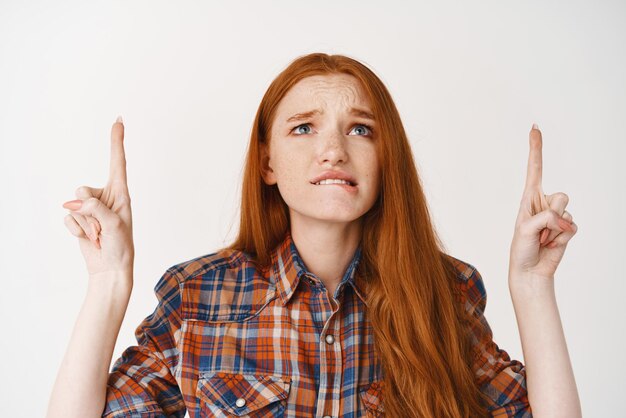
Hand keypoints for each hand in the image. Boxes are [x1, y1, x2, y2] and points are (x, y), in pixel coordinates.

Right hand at [62, 116, 133, 277]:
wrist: (110, 268)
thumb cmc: (121, 247)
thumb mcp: (114, 226)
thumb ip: (96, 209)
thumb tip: (74, 202)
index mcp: (121, 194)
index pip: (117, 162)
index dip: (116, 141)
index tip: (119, 120)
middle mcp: (105, 197)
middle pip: (82, 190)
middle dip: (87, 211)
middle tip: (103, 229)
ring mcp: (91, 207)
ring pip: (73, 205)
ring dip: (84, 224)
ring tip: (99, 235)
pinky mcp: (80, 218)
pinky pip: (68, 218)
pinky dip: (76, 230)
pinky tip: (89, 238)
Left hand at [508, 124, 577, 282]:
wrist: (530, 270)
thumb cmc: (521, 249)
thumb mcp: (525, 230)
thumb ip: (545, 217)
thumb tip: (565, 219)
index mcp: (529, 198)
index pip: (535, 169)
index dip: (536, 148)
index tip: (535, 128)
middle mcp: (544, 203)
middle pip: (561, 196)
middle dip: (552, 214)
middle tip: (538, 231)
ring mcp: (557, 215)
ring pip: (568, 211)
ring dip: (555, 229)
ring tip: (543, 238)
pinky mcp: (567, 228)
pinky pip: (573, 226)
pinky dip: (562, 238)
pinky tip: (551, 244)